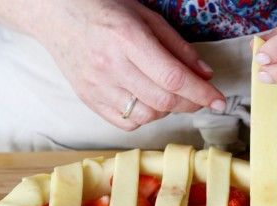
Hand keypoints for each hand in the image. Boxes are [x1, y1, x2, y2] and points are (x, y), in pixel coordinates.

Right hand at [34, 0, 225, 129]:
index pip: (173, 77)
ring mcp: (97, 86)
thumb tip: (205, 74)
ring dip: (168, 110)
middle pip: (163, 100)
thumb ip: (177, 46)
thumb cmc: (104, 8)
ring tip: (169, 94)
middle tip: (200, 97)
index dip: (201, 93)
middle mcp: (111, 66)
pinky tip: (148, 102)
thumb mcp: (146, 16)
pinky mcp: (89, 99)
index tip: (219, 101)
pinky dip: (145, 117)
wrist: (56, 14)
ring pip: (147, 115)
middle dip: (190, 103)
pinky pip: (126, 123)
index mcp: (128, 39)